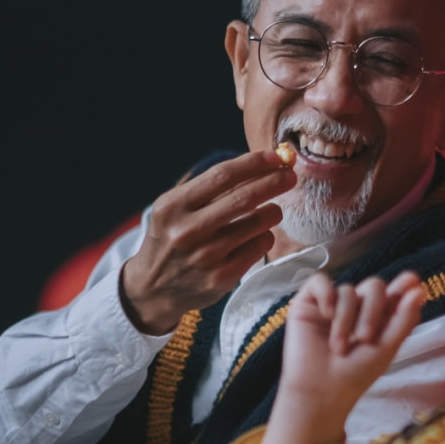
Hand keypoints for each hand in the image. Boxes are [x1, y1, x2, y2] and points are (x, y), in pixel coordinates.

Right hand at [120, 149, 296, 333]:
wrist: (154, 287)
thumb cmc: (172, 237)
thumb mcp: (176, 208)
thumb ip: (210, 189)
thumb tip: (260, 166)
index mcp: (173, 206)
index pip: (222, 176)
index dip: (254, 163)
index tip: (275, 156)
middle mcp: (188, 231)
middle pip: (244, 198)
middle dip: (274, 182)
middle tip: (290, 175)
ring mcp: (206, 257)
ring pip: (258, 224)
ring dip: (273, 211)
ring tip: (272, 210)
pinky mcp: (222, 277)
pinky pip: (260, 247)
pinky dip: (265, 236)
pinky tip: (258, 235)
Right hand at [255, 271, 425, 443]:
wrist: (320, 391)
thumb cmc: (354, 375)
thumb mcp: (386, 348)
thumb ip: (404, 318)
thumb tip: (419, 289)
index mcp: (378, 319)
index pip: (392, 293)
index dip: (403, 284)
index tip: (413, 280)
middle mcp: (356, 308)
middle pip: (373, 287)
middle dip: (373, 310)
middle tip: (365, 338)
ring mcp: (332, 304)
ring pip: (347, 290)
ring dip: (346, 319)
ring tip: (339, 348)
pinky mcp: (308, 303)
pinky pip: (319, 281)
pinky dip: (326, 294)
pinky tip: (326, 313)